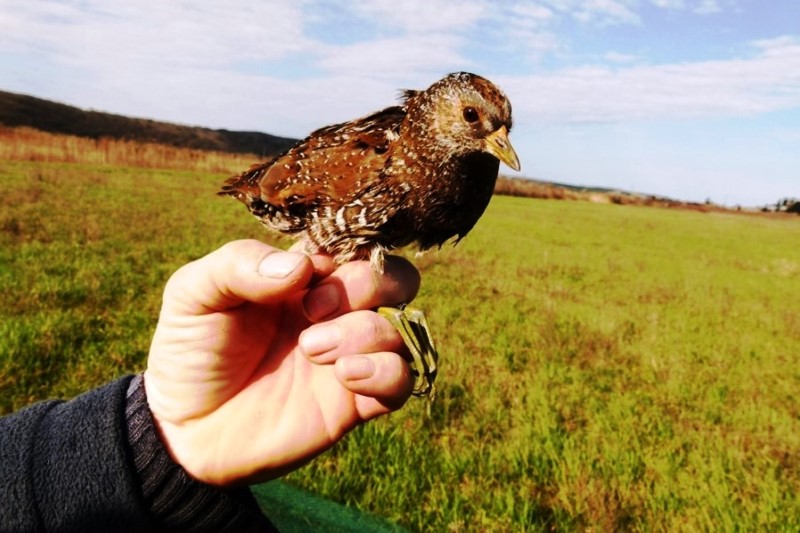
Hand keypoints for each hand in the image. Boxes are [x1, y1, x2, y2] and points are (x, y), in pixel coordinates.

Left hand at [143, 240, 418, 485]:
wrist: (184, 429)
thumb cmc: (190, 352)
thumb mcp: (194, 293)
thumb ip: (239, 264)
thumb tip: (303, 268)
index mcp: (304, 277)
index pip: (354, 245)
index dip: (342, 252)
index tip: (304, 276)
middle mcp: (335, 312)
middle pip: (395, 279)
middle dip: (367, 285)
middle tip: (313, 310)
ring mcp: (348, 356)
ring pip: (400, 328)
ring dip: (365, 332)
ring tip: (311, 351)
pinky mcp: (355, 402)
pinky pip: (403, 381)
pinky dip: (387, 372)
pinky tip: (345, 376)